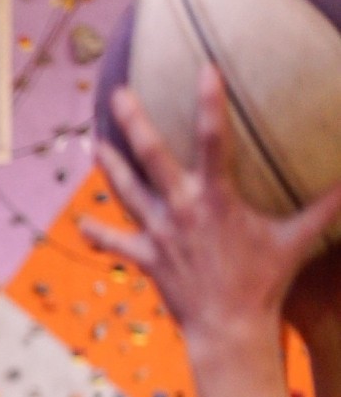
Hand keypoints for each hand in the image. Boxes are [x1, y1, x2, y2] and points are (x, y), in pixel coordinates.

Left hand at [79, 65, 340, 351]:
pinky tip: (81, 222)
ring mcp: (159, 233)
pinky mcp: (145, 257)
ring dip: (108, 167)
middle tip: (118, 93)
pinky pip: (116, 242)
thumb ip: (325, 206)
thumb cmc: (265, 281)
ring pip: (126, 192)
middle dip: (133, 123)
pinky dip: (98, 232)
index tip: (204, 68)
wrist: (229, 327)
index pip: (212, 139)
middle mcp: (181, 209)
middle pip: (151, 157)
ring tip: (94, 142)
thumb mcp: (296, 239)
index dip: (209, 102)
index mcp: (216, 198)